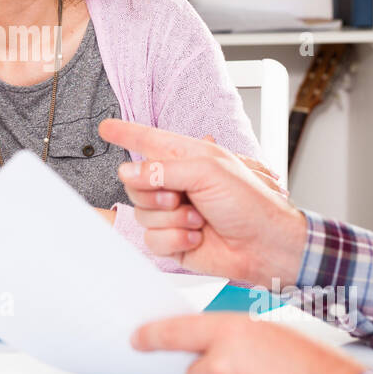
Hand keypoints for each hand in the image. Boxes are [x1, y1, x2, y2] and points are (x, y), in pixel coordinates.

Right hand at [98, 118, 307, 283]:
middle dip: (154, 192)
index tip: (106, 128)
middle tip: (179, 197)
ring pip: (142, 213)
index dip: (126, 133)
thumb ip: (163, 169)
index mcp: (187, 158)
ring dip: (171, 219)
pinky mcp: (174, 240)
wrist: (266, 245)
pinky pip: (152, 239)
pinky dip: (174, 239)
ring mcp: (174, 213)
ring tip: (198, 220)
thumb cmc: (251, 204)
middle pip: (136, 183)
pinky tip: (196, 237)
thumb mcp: (207, 171)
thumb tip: (128, 172)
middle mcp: (178, 184)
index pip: (148, 140)